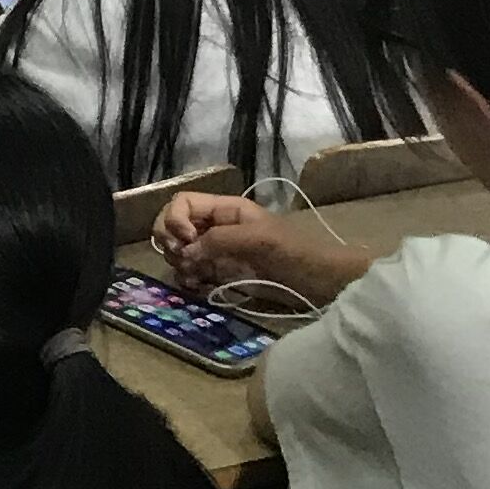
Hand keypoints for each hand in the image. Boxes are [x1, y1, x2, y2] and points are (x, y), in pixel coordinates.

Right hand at [156, 192, 365, 303]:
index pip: (182, 202)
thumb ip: (219, 240)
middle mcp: (215, 227)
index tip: (187, 240)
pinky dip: (187, 278)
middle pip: (173, 224)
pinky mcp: (221, 275)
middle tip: (181, 258)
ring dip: (176, 262)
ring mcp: (217, 252)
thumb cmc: (294, 252)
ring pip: (178, 250)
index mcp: (224, 209)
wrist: (320, 282)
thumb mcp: (258, 239)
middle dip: (169, 239)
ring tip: (191, 276)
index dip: (175, 218)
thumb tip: (185, 253)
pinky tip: (196, 286)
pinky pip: (191, 272)